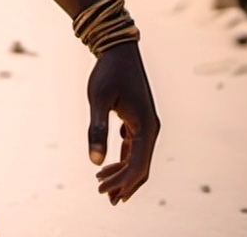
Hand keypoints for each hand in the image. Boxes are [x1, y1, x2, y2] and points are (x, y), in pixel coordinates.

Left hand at [86, 41, 159, 202]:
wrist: (118, 49)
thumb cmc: (107, 73)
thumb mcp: (97, 100)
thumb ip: (97, 130)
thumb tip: (95, 162)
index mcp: (146, 126)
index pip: (138, 165)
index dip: (122, 182)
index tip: (104, 192)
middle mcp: (151, 128)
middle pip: (141, 166)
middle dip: (124, 183)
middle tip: (104, 196)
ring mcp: (147, 124)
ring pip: (138, 157)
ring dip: (123, 173)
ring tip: (103, 186)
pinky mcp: (139, 119)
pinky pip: (135, 146)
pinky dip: (124, 158)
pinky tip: (110, 165)